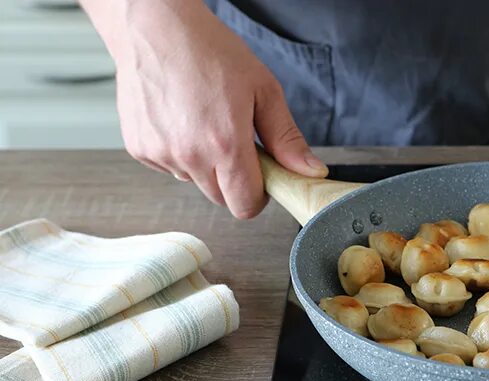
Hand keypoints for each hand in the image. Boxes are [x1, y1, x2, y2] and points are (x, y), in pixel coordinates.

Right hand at [84, 0, 327, 218]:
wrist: (155, 26)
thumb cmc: (209, 51)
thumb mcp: (263, 90)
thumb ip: (286, 138)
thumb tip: (310, 171)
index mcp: (225, 144)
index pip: (246, 205)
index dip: (259, 194)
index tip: (262, 176)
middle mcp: (189, 155)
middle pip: (221, 198)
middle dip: (234, 179)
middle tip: (236, 141)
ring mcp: (160, 154)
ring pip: (194, 182)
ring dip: (205, 165)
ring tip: (205, 122)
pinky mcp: (139, 149)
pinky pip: (169, 167)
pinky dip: (179, 153)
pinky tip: (182, 120)